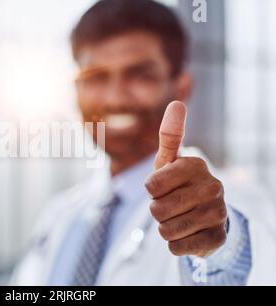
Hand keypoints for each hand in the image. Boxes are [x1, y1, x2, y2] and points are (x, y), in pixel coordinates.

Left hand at [145, 101, 227, 257]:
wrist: (204, 216)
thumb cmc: (178, 185)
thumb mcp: (169, 162)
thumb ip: (170, 135)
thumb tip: (177, 103)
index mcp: (195, 165)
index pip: (151, 185)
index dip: (151, 190)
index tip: (163, 186)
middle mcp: (212, 186)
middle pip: (157, 209)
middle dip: (156, 211)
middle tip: (170, 205)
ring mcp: (217, 213)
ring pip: (165, 230)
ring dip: (165, 228)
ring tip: (178, 218)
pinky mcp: (217, 237)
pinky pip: (177, 247)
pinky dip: (175, 244)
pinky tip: (188, 233)